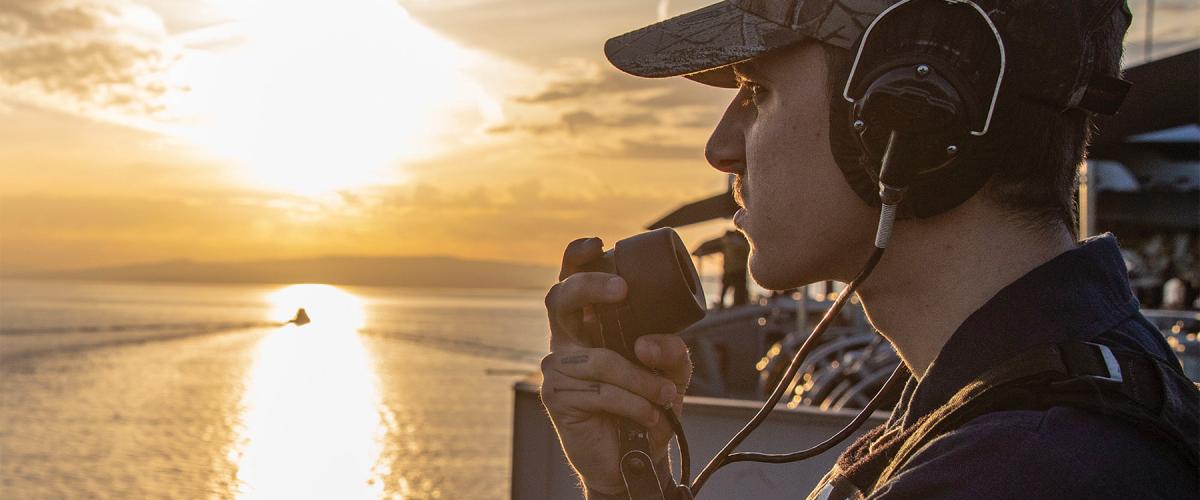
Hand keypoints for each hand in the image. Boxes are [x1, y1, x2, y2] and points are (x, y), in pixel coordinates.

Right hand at [540, 237, 692, 495]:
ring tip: (664, 399)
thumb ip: (671, 351)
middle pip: (560, 298)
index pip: (573, 282)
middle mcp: (566, 339)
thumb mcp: (670, 373)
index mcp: (588, 324)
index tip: (596, 243)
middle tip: (621, 289)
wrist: (633, 458)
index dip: (577, 258)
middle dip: (590, 287)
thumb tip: (647, 344)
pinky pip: (602, 391)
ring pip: (601, 359)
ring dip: (642, 381)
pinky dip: (634, 404)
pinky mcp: (555, 396)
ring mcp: (556, 367)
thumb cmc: (646, 405)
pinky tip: (647, 418)